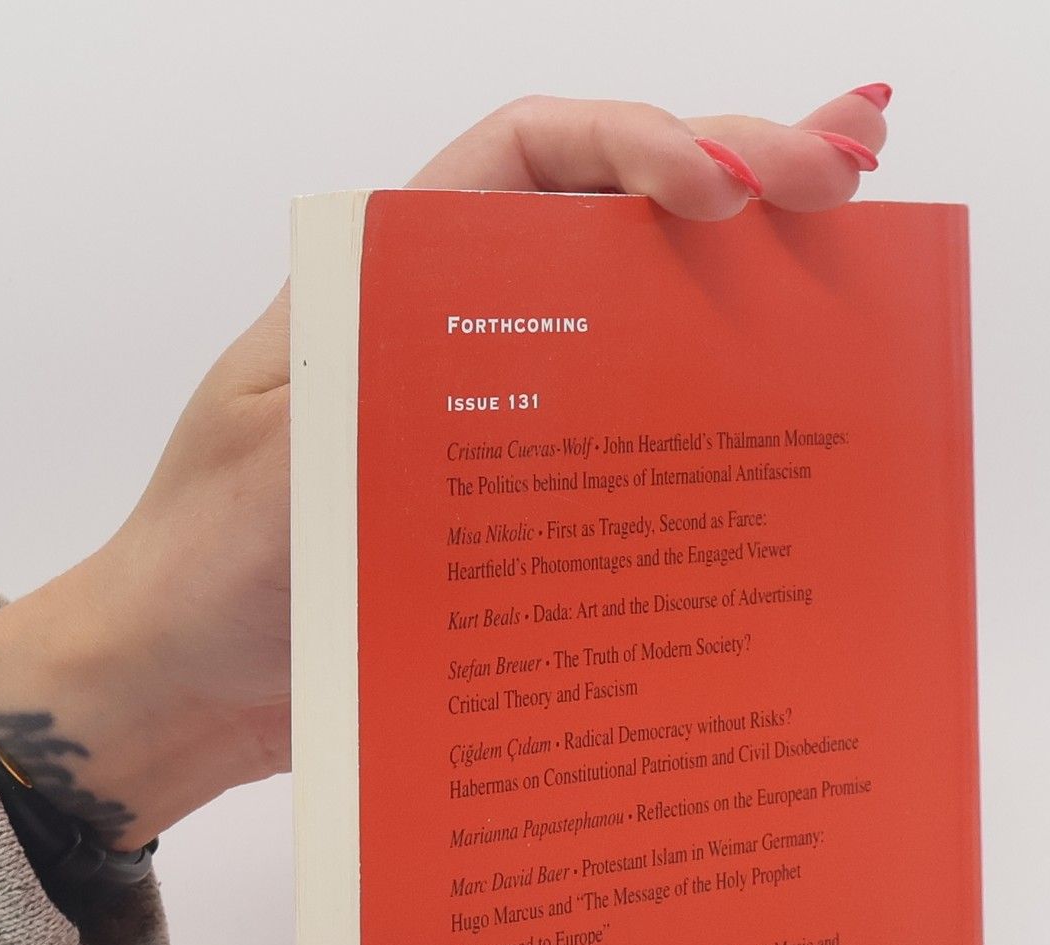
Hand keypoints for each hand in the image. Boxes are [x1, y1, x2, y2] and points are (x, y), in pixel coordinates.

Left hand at [0, 88, 892, 850]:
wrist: (182, 692)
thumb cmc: (205, 572)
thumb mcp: (285, 466)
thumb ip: (394, 395)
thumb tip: (551, 367)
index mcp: (391, 278)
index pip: (533, 156)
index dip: (638, 146)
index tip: (718, 194)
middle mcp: (464, 329)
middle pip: (617, 218)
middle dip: (740, 174)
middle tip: (850, 171)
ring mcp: (507, 418)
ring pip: (645, 318)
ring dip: (756, 267)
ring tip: (867, 222)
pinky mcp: (531, 508)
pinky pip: (636, 438)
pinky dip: (721, 404)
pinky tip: (807, 374)